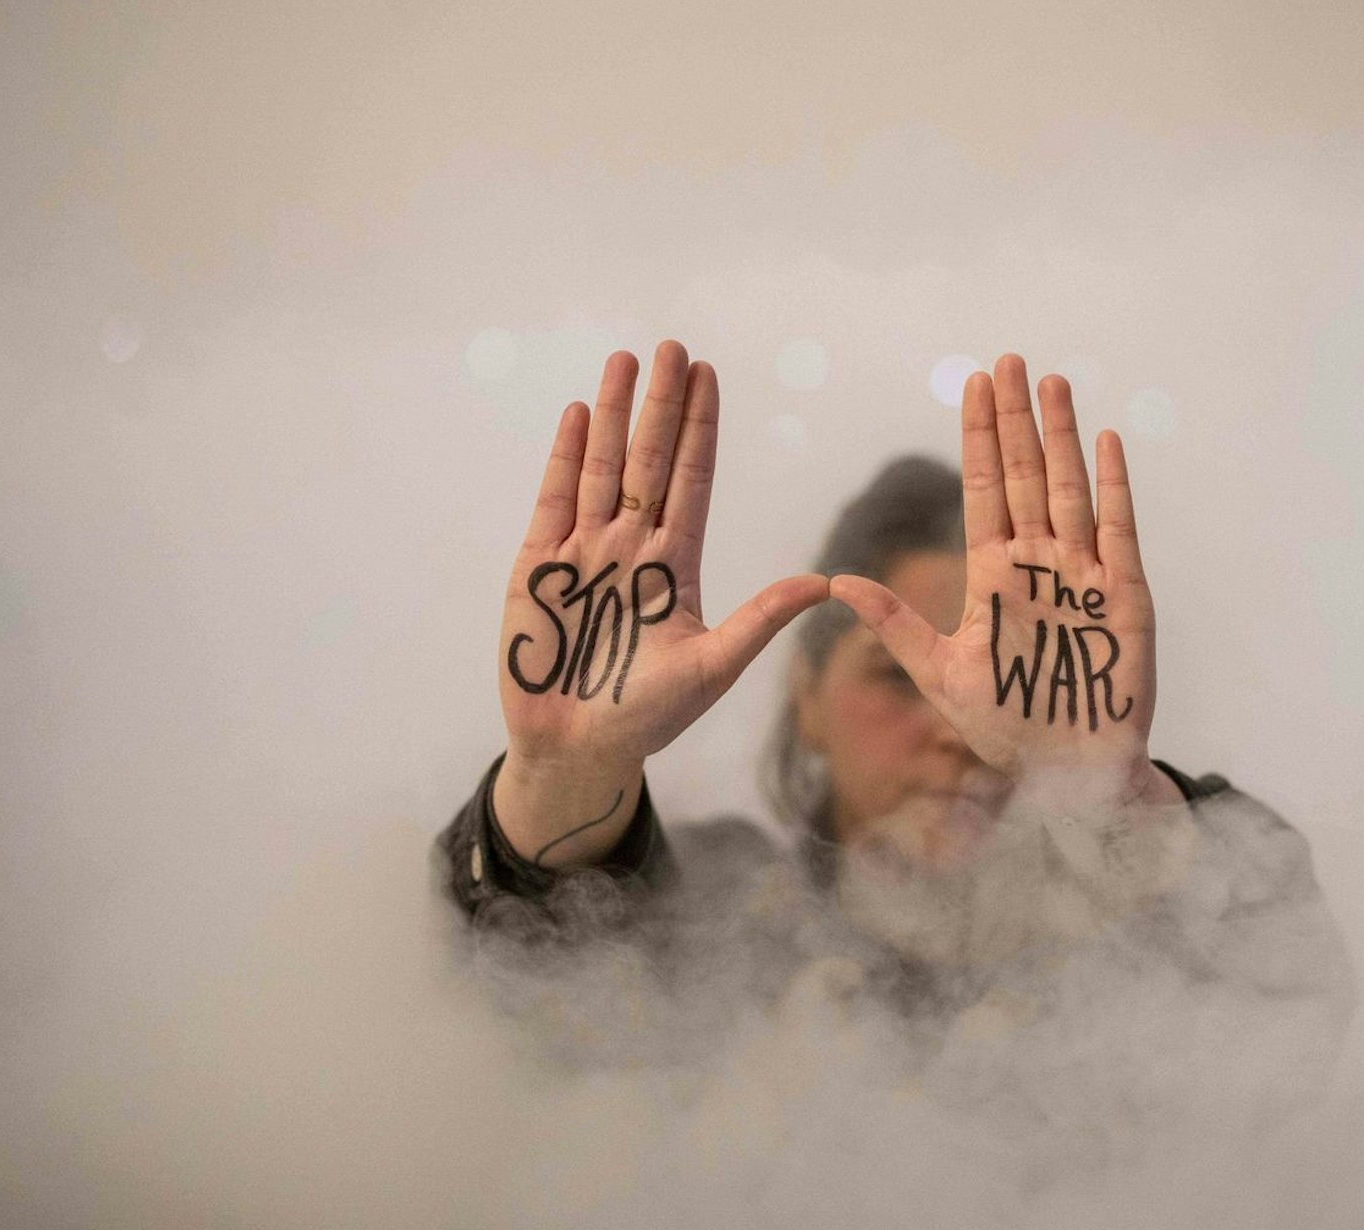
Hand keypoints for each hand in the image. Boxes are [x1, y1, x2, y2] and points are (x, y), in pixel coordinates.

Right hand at [494, 341, 827, 863]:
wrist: (577, 749)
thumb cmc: (645, 716)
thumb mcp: (712, 668)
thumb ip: (760, 621)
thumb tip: (824, 583)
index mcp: (673, 564)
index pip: (692, 481)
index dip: (701, 430)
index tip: (709, 378)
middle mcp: (631, 546)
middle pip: (650, 460)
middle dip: (663, 404)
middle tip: (675, 347)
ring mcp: (584, 550)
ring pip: (604, 468)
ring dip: (616, 415)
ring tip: (628, 360)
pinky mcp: (539, 565)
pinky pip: (556, 499)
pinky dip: (568, 457)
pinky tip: (581, 415)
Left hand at [831, 354, 1165, 807]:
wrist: (1066, 773)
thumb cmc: (1006, 725)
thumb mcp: (939, 673)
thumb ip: (894, 623)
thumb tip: (835, 581)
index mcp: (996, 573)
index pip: (984, 488)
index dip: (979, 436)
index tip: (973, 384)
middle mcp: (1039, 562)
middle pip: (1024, 474)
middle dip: (1015, 418)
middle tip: (1007, 359)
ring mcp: (1083, 574)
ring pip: (1068, 488)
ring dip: (1059, 435)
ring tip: (1050, 382)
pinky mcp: (1123, 595)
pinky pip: (1117, 528)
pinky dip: (1111, 485)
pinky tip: (1103, 440)